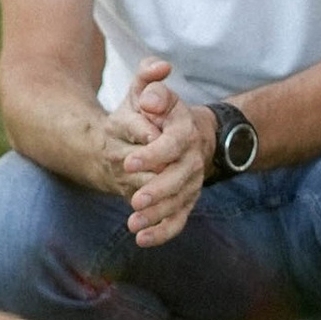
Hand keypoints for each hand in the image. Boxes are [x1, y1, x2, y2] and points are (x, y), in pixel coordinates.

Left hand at [95, 61, 209, 243]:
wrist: (185, 134)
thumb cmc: (159, 112)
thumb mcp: (150, 90)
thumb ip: (149, 79)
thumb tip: (153, 88)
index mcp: (184, 130)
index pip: (172, 144)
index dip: (153, 154)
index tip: (128, 162)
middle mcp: (192, 159)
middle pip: (179, 178)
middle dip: (157, 191)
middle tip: (134, 200)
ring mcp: (191, 182)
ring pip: (178, 203)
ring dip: (157, 215)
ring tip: (133, 223)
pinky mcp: (185, 201)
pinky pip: (178, 220)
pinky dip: (162, 232)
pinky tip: (141, 239)